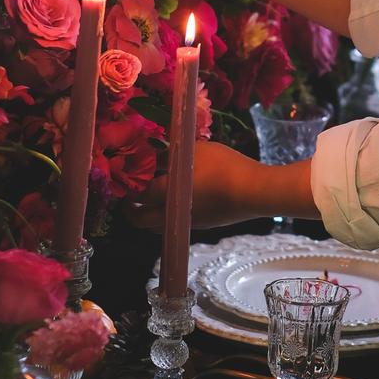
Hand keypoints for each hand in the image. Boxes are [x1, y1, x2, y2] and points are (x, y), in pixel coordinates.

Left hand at [124, 141, 317, 230]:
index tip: (126, 176)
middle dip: (130, 210)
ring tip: (152, 199)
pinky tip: (179, 199)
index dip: (129, 186)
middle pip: (140, 220)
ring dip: (148, 216)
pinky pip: (174, 224)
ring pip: (156, 227)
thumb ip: (170, 155)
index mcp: (165, 194)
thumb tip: (155, 157)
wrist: (252, 191)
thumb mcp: (194, 151)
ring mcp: (186, 223)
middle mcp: (170, 214)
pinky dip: (167, 216)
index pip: (136, 195)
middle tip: (130, 197)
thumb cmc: (222, 166)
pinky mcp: (200, 226)